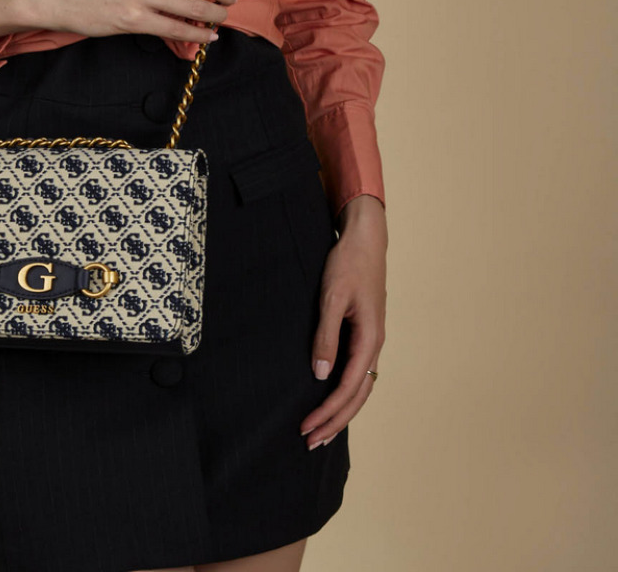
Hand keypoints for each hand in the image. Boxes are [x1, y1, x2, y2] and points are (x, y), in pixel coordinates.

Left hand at [299, 194, 386, 448]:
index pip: (349, 388)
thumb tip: (320, 374)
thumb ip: (326, 335)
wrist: (365, 239)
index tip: (307, 428)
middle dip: (334, 421)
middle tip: (310, 442)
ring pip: (360, 386)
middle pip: (358, 395)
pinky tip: (331, 398)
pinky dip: (345, 392)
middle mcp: (374, 344)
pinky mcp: (364, 332)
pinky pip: (357, 372)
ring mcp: (371, 339)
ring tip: (320, 430)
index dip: (328, 412)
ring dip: (340, 410)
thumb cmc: (347, 264)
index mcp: (370, 338)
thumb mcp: (332, 297)